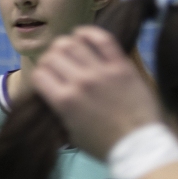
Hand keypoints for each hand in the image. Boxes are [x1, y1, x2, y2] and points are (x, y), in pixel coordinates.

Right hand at [31, 26, 164, 159]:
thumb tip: (49, 96)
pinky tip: (82, 35)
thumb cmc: (102, 145)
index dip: (39, 75)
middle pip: (52, 55)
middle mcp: (79, 81)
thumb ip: (57, 111)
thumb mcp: (69, 133)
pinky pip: (103, 39)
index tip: (45, 80)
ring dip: (65, 45)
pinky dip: (88, 32)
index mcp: (64, 101)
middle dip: (49, 59)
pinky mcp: (121, 66)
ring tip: (69, 50)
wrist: (138, 145)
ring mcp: (101, 71)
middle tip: (56, 65)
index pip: (39, 74)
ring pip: (72, 43)